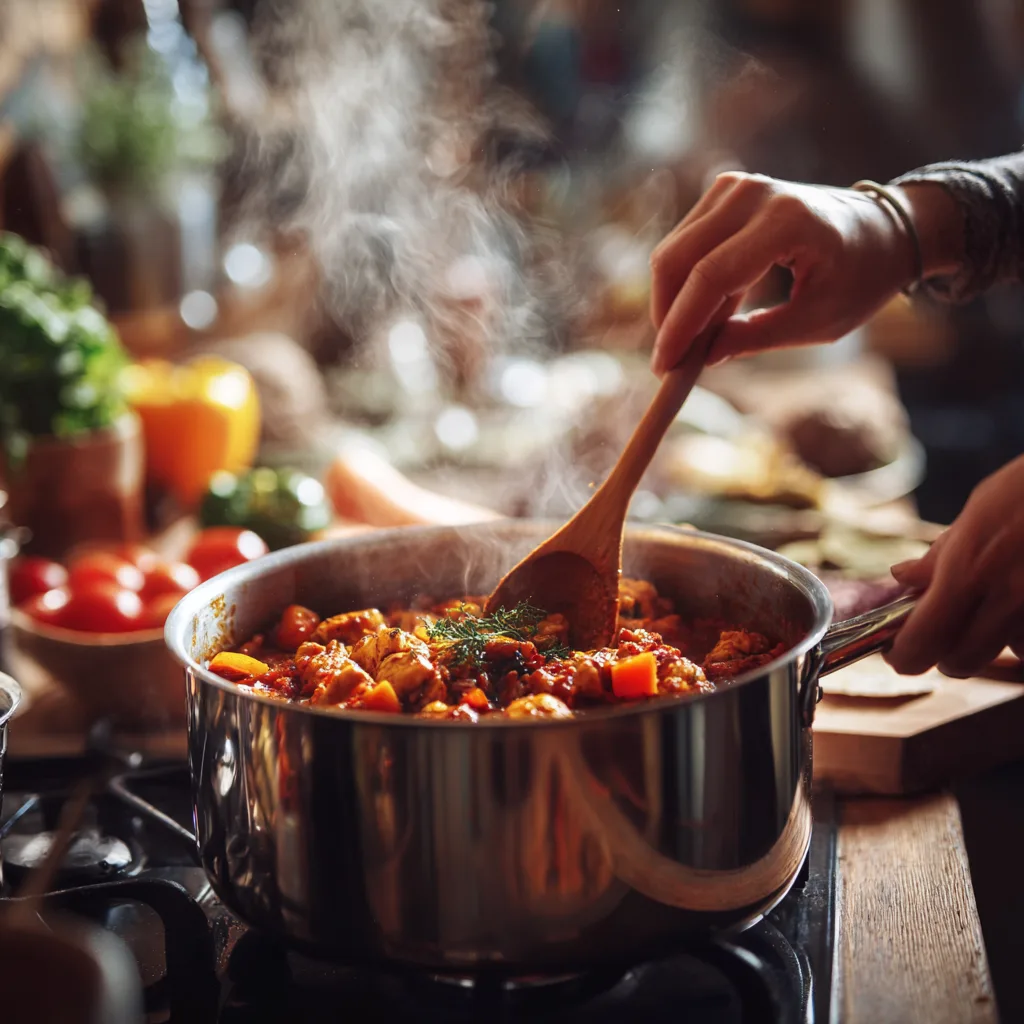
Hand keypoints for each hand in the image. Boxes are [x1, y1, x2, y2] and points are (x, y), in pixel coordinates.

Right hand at [649, 172, 927, 373]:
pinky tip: (704, 312)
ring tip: (695, 339)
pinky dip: (684, 282)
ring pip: (673, 251)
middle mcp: (754, 194)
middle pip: (677, 258)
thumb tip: (702, 358)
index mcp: (787, 222)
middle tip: (669, 360)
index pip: (711, 276)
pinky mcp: (725, 191)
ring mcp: (736, 186)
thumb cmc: (860, 277)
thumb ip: (756, 338)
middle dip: (666, 315)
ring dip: (673, 301)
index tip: (664, 366)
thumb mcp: (817, 321)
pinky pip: (684, 243)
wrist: (883, 229)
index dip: (680, 325)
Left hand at [885, 454, 1023, 676]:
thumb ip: (939, 554)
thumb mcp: (978, 510)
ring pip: (1006, 654)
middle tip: (944, 634)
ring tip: (997, 604)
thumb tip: (901, 577)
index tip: (899, 651)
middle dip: (946, 655)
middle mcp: (1006, 598)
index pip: (922, 642)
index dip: (904, 655)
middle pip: (961, 664)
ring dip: (995, 641)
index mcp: (969, 570)